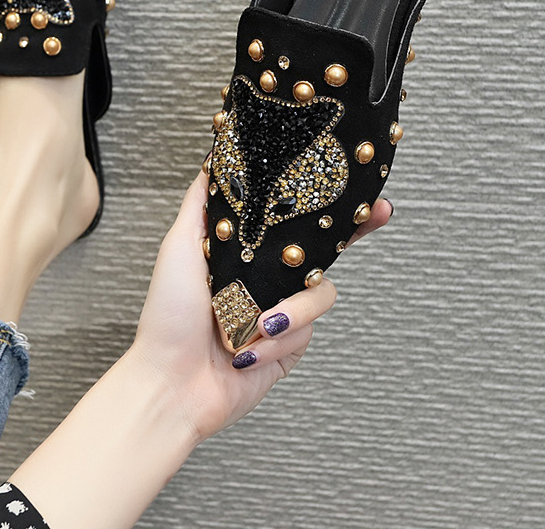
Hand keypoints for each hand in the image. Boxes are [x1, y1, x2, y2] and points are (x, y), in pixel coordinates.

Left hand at [129, 167, 392, 443]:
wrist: (172, 383)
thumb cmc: (168, 315)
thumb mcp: (179, 246)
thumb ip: (201, 204)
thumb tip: (212, 159)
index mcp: (244, 252)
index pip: (291, 219)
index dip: (322, 201)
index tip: (352, 180)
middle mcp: (266, 278)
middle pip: (322, 250)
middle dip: (353, 232)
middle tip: (376, 213)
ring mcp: (281, 311)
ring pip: (321, 294)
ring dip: (290, 311)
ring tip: (256, 324)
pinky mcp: (290, 345)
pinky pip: (308, 331)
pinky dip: (278, 340)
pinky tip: (249, 351)